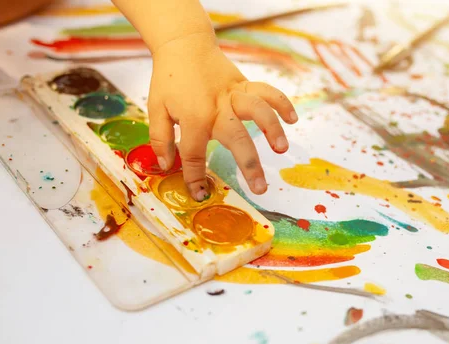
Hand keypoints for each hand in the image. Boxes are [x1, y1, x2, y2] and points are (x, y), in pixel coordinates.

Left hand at [148, 33, 297, 200]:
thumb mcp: (155, 108)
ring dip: (272, 129)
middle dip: (249, 166)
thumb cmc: (169, 80)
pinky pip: (268, 92)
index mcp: (194, 117)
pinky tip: (292, 120)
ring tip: (281, 149)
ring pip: (259, 110)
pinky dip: (282, 103)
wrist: (184, 44)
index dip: (195, 177)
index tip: (199, 194)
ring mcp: (234, 95)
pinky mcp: (245, 84)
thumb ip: (161, 138)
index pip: (194, 154)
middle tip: (260, 189)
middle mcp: (218, 108)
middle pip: (237, 138)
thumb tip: (166, 165)